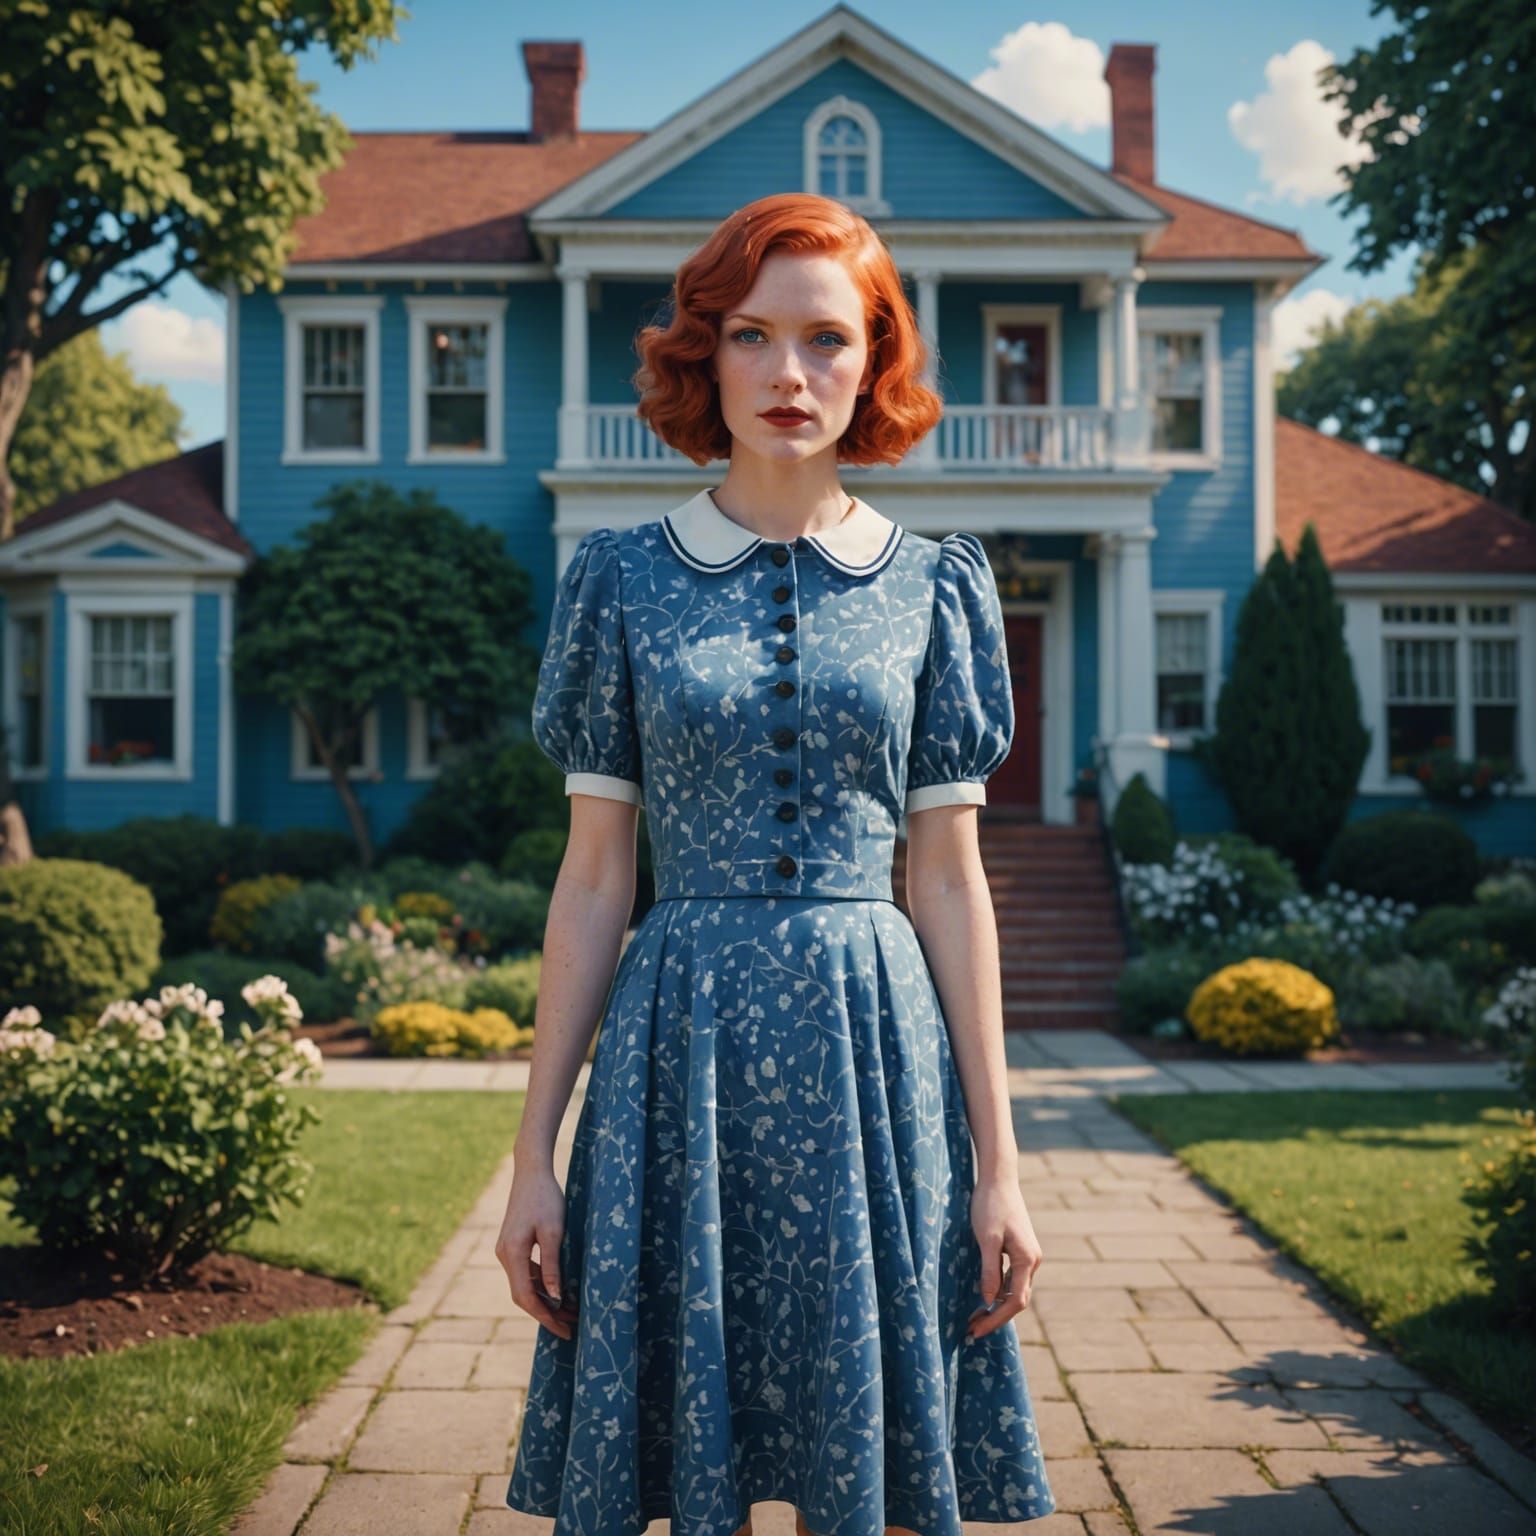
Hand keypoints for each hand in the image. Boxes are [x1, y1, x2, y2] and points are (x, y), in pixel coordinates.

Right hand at [495, 1163, 577, 1339]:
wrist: (531, 1172)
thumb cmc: (546, 1198)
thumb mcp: (553, 1232)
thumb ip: (552, 1265)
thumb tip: (555, 1297)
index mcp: (512, 1254)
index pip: (526, 1298)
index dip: (545, 1318)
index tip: (565, 1331)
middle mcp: (504, 1256)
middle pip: (523, 1295)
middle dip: (547, 1313)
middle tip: (571, 1325)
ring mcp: (506, 1250)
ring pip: (524, 1285)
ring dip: (545, 1299)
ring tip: (571, 1310)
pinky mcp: (512, 1245)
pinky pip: (524, 1273)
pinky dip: (540, 1285)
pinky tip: (558, 1290)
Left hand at [965, 1171, 1042, 1340]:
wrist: (998, 1178)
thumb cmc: (990, 1206)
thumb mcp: (987, 1239)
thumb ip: (990, 1270)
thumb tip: (990, 1300)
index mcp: (1027, 1260)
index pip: (1015, 1302)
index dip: (995, 1319)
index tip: (976, 1330)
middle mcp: (1032, 1261)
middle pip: (1017, 1300)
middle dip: (995, 1317)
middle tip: (971, 1330)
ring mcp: (1027, 1256)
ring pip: (1015, 1291)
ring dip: (996, 1306)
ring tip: (974, 1318)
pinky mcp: (1019, 1250)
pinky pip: (1011, 1279)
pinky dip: (998, 1291)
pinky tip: (983, 1297)